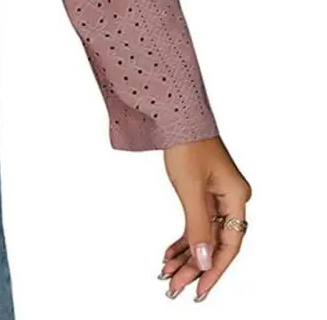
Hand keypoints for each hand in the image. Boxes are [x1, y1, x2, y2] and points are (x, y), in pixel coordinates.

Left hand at [159, 135, 250, 301]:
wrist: (175, 113)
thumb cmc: (186, 143)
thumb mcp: (190, 188)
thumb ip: (198, 226)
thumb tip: (204, 261)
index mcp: (236, 197)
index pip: (229, 244)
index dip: (214, 270)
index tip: (198, 289)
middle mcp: (231, 199)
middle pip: (216, 243)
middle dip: (195, 267)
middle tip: (174, 287)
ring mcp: (216, 196)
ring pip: (204, 235)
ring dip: (186, 256)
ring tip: (167, 274)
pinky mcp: (202, 192)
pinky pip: (195, 223)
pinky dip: (182, 239)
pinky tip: (169, 255)